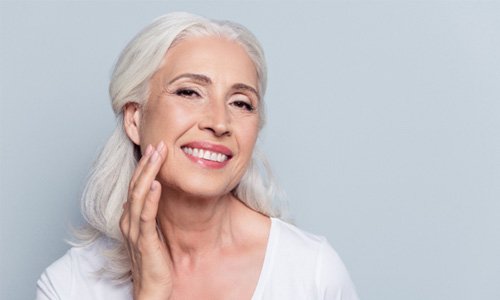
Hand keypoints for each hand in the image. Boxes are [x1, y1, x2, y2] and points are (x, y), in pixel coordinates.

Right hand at [120, 141, 172, 299]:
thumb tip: (157, 195)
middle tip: (158, 143)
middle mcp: (128, 221)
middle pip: (135, 185)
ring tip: (157, 155)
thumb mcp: (153, 232)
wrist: (151, 289)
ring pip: (138, 195)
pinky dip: (150, 198)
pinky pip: (146, 215)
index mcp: (130, 218)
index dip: (144, 166)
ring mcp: (134, 230)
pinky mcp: (144, 241)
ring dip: (148, 173)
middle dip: (147, 163)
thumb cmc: (154, 261)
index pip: (135, 186)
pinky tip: (156, 184)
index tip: (156, 149)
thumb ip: (151, 214)